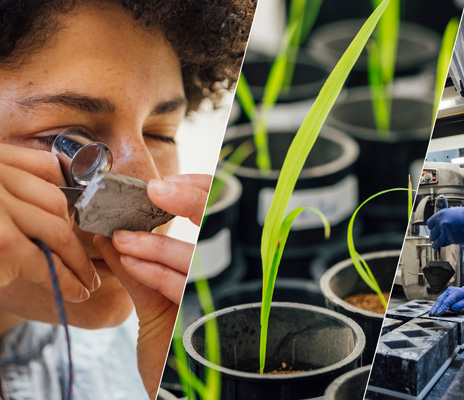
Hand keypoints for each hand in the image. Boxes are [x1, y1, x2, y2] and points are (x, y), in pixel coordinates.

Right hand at [0, 143, 97, 301]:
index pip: (43, 172)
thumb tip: (59, 189)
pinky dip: (67, 280)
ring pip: (57, 231)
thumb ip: (13, 180)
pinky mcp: (3, 242)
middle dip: (75, 236)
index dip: (65, 204)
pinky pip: (46, 261)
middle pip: (55, 203)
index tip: (76, 227)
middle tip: (87, 260)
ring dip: (77, 262)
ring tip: (87, 282)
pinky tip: (76, 292)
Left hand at [94, 173, 210, 397]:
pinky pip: (177, 286)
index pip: (219, 218)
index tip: (168, 185)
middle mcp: (225, 280)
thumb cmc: (169, 346)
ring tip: (120, 236)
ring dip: (153, 244)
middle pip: (220, 229)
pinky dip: (150, 269)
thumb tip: (111, 234)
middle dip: (192, 201)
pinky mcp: (205, 318)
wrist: (177, 390)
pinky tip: (128, 257)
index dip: (200, 193)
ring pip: (194, 258)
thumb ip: (137, 267)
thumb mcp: (152, 300)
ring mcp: (220, 297)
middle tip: (157, 191)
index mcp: (215, 271)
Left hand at [427, 207, 463, 248]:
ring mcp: (446, 231)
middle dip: (433, 236)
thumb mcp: (451, 213)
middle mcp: (441, 223)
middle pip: (432, 233)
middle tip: (434, 238)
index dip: (431, 228)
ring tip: (434, 245)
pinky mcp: (452, 239)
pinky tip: (443, 245)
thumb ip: (444, 219)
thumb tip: (438, 225)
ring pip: (437, 240)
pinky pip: (445, 243)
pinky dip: (444, 244)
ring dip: (435, 244)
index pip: (430, 224)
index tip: (432, 230)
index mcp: (440, 214)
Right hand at [429, 286, 463, 314]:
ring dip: (435, 306)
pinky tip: (434, 308)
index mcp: (457, 292)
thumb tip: (451, 308)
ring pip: (440, 299)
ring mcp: (448, 291)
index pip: (448, 301)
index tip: (439, 313)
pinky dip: (437, 304)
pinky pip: (441, 299)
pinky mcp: (446, 293)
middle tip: (432, 313)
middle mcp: (450, 291)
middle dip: (436, 307)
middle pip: (442, 299)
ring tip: (432, 312)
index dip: (443, 307)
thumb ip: (460, 305)